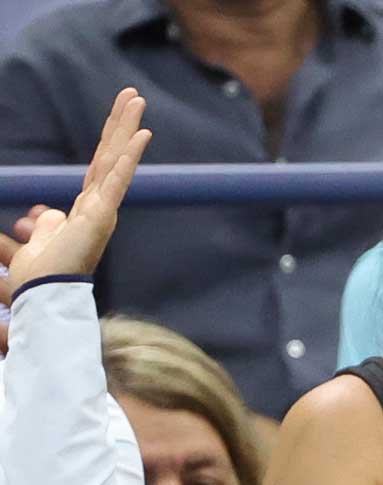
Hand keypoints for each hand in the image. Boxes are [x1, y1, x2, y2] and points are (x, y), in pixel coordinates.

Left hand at [0, 88, 149, 306]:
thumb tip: (53, 214)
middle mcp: (99, 205)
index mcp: (86, 208)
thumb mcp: (43, 239)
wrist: (42, 295)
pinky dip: (129, 158)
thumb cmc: (42, 275)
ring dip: (127, 129)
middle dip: (121, 123)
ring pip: (115, 160)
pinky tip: (141, 135)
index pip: (100, 165)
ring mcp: (103, 209)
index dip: (110, 138)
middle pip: (110, 154)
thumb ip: (51, 223)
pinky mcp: (101, 215)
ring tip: (137, 100)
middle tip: (133, 93)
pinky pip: (118, 181)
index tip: (122, 113)